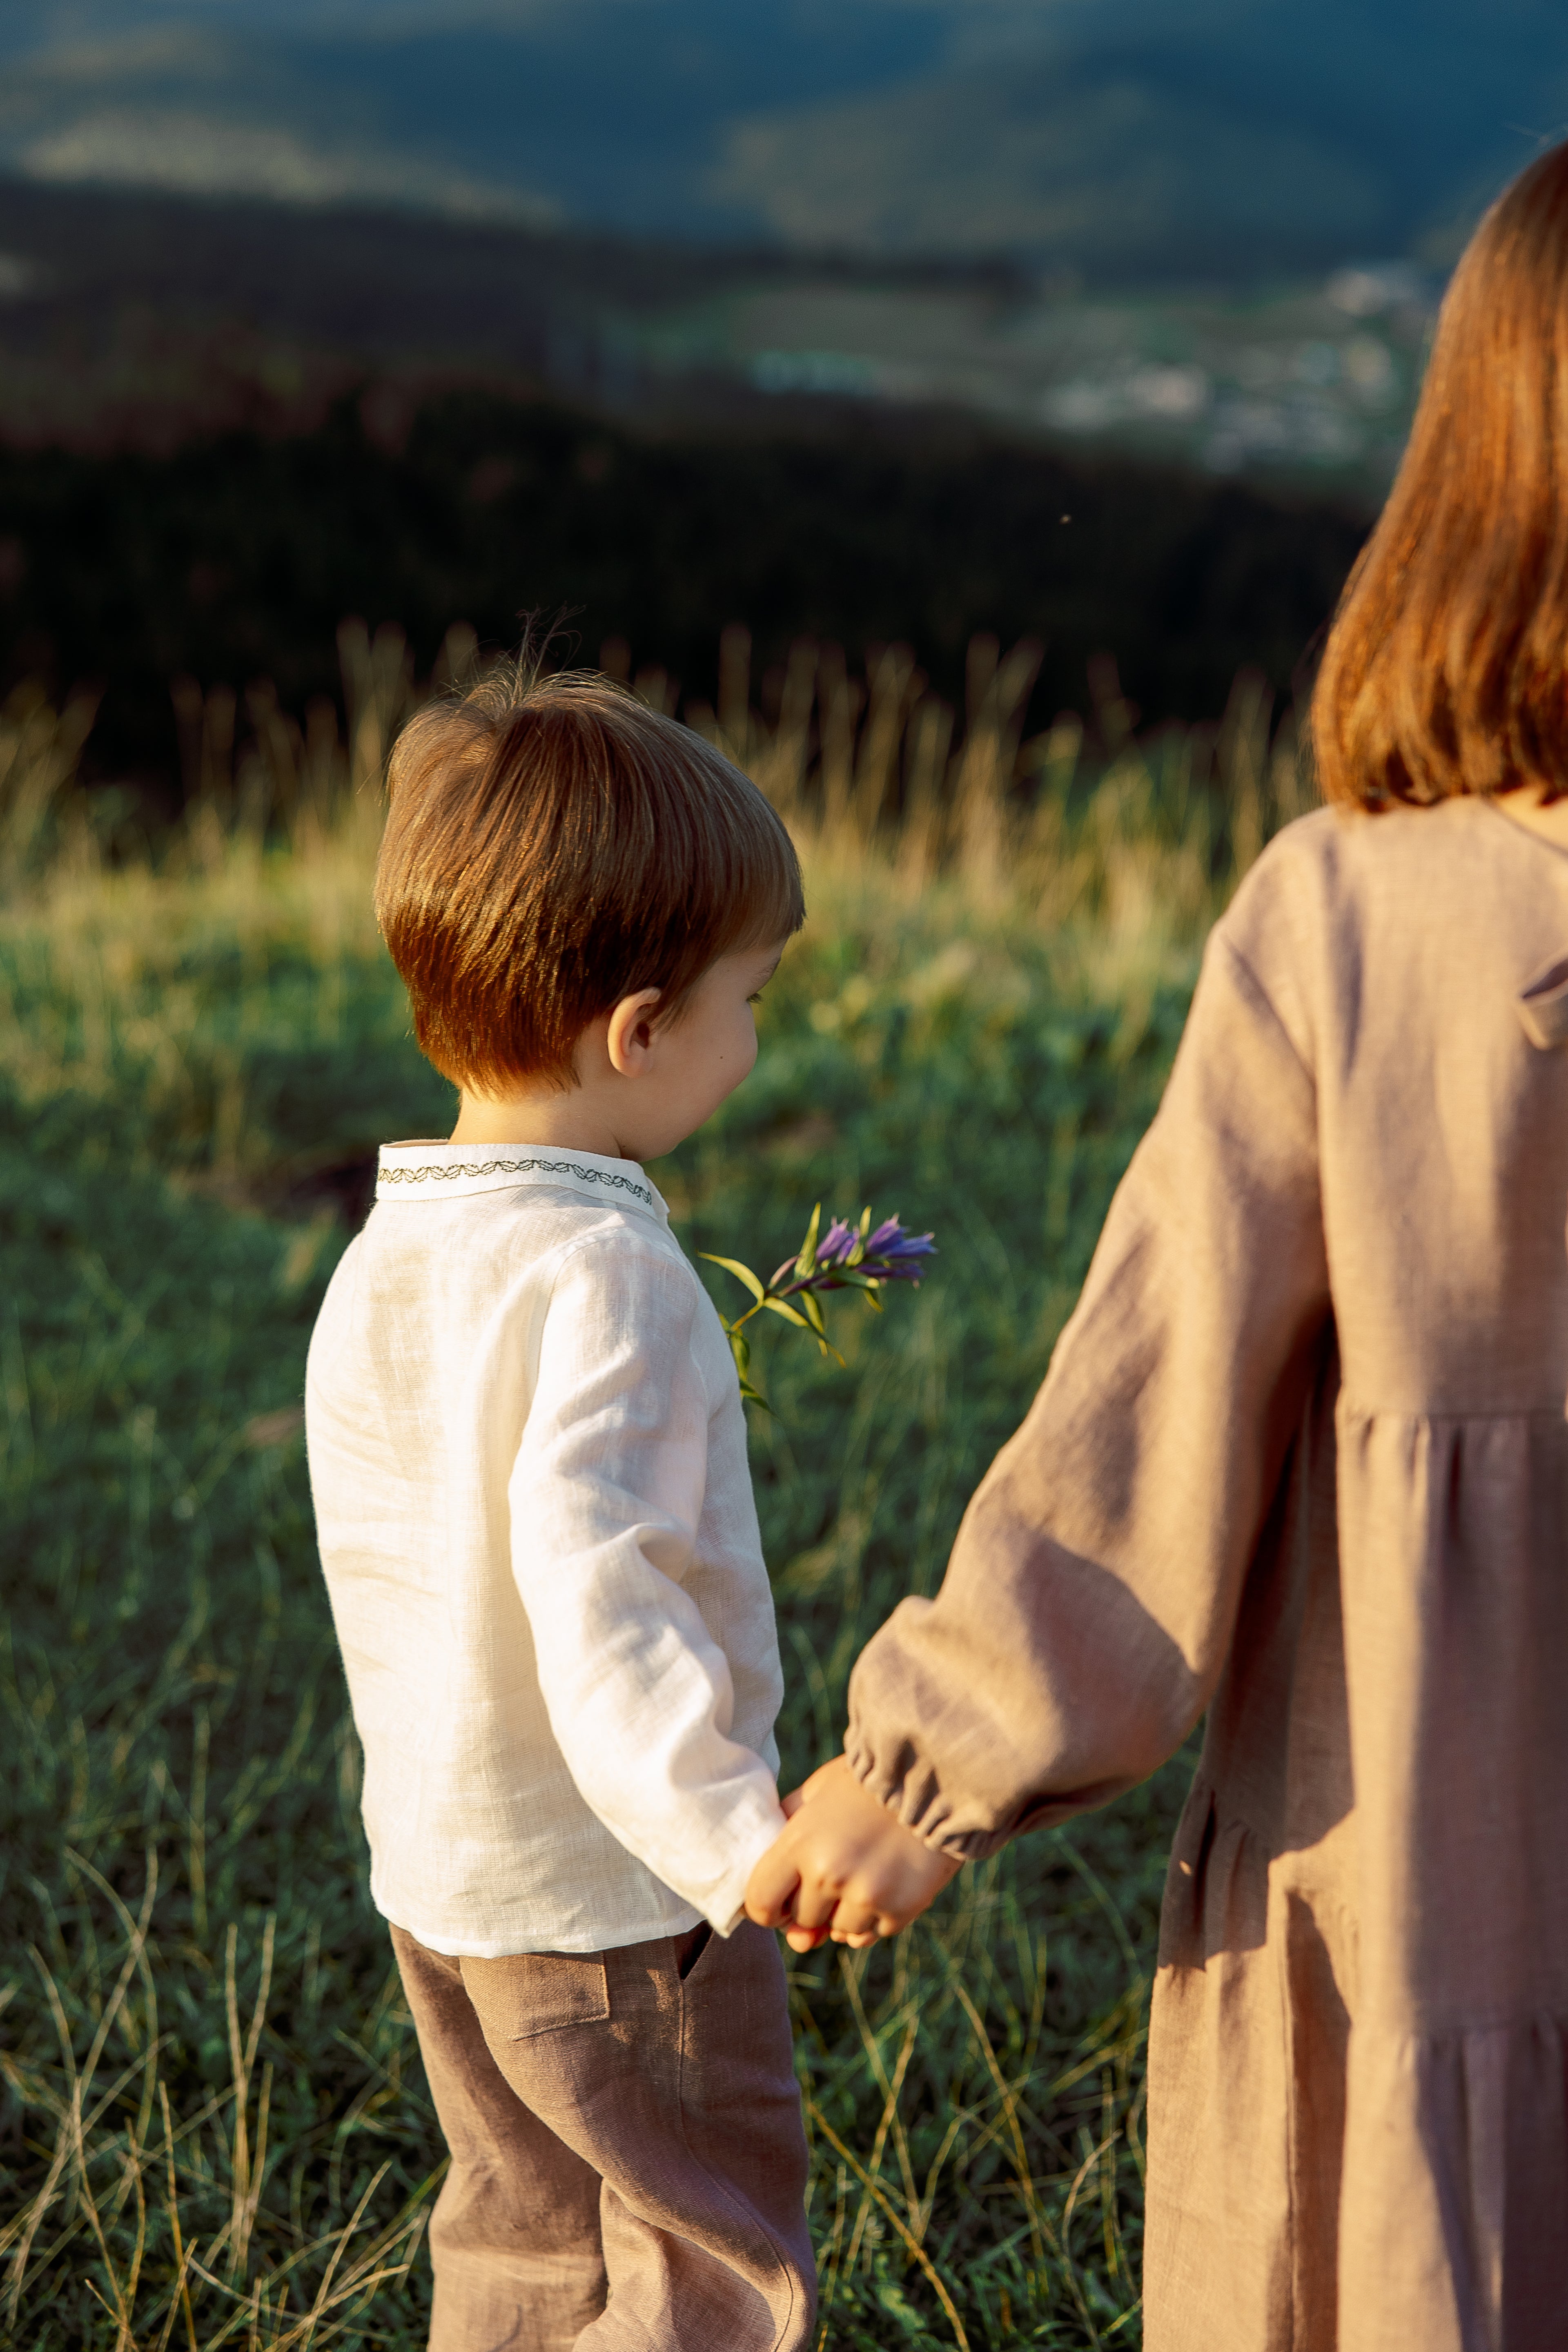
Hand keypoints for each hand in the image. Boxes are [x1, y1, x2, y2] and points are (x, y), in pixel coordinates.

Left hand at [744, 1755, 961, 1953]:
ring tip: (865, 1871)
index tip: (780, 1901)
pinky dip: (873, 1917)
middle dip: (812, 1903)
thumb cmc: (867, 1784)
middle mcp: (829, 1874)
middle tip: (835, 1870)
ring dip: (844, 1912)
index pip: (759, 1902)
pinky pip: (870, 1935)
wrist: (934, 1780)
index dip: (767, 1908)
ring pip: (838, 1931)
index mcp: (800, 1843)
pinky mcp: (899, 1911)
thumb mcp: (816, 1792)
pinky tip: (886, 1881)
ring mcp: (866, 1896)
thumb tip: (768, 1882)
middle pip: (801, 1919)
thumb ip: (785, 1831)